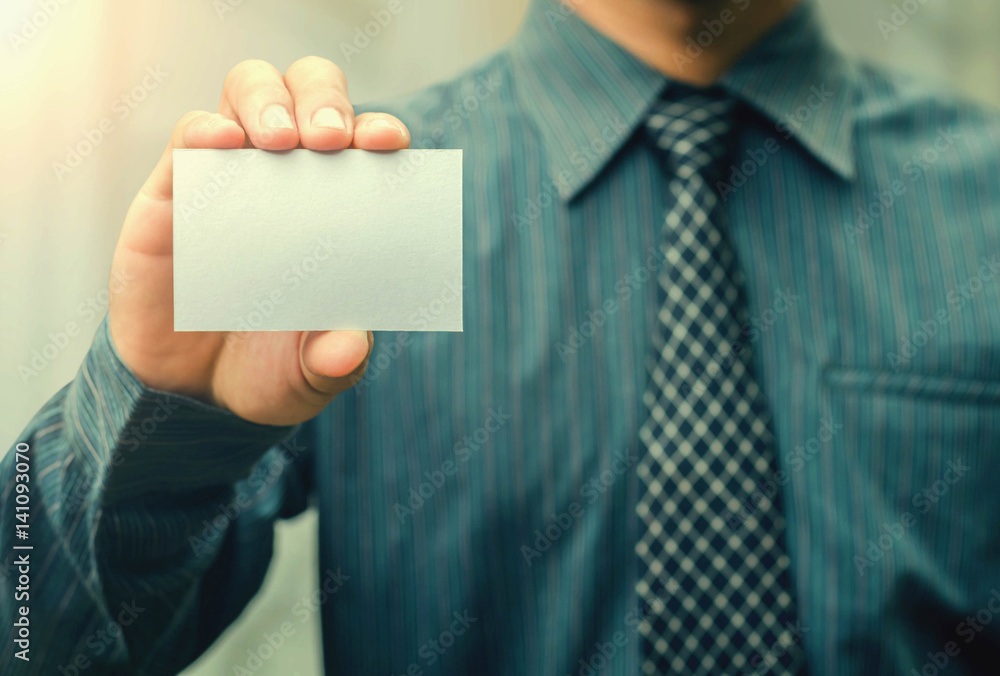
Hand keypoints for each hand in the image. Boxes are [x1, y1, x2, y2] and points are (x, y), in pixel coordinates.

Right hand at [108, 57, 409, 425]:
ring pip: (250, 92)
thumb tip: (351, 346)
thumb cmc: (267, 370)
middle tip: (330, 139)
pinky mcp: (174, 192)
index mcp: (340, 207)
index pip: (366, 145)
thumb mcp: (310, 376)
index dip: (379, 131)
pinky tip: (221, 143)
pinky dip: (204, 130)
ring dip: (269, 102)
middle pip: (310, 93)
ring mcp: (231, 176)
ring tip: (280, 141)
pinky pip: (188, 138)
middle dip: (325, 100)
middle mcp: (290, 177)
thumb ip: (333, 360)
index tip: (389, 144)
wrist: (190, 396)